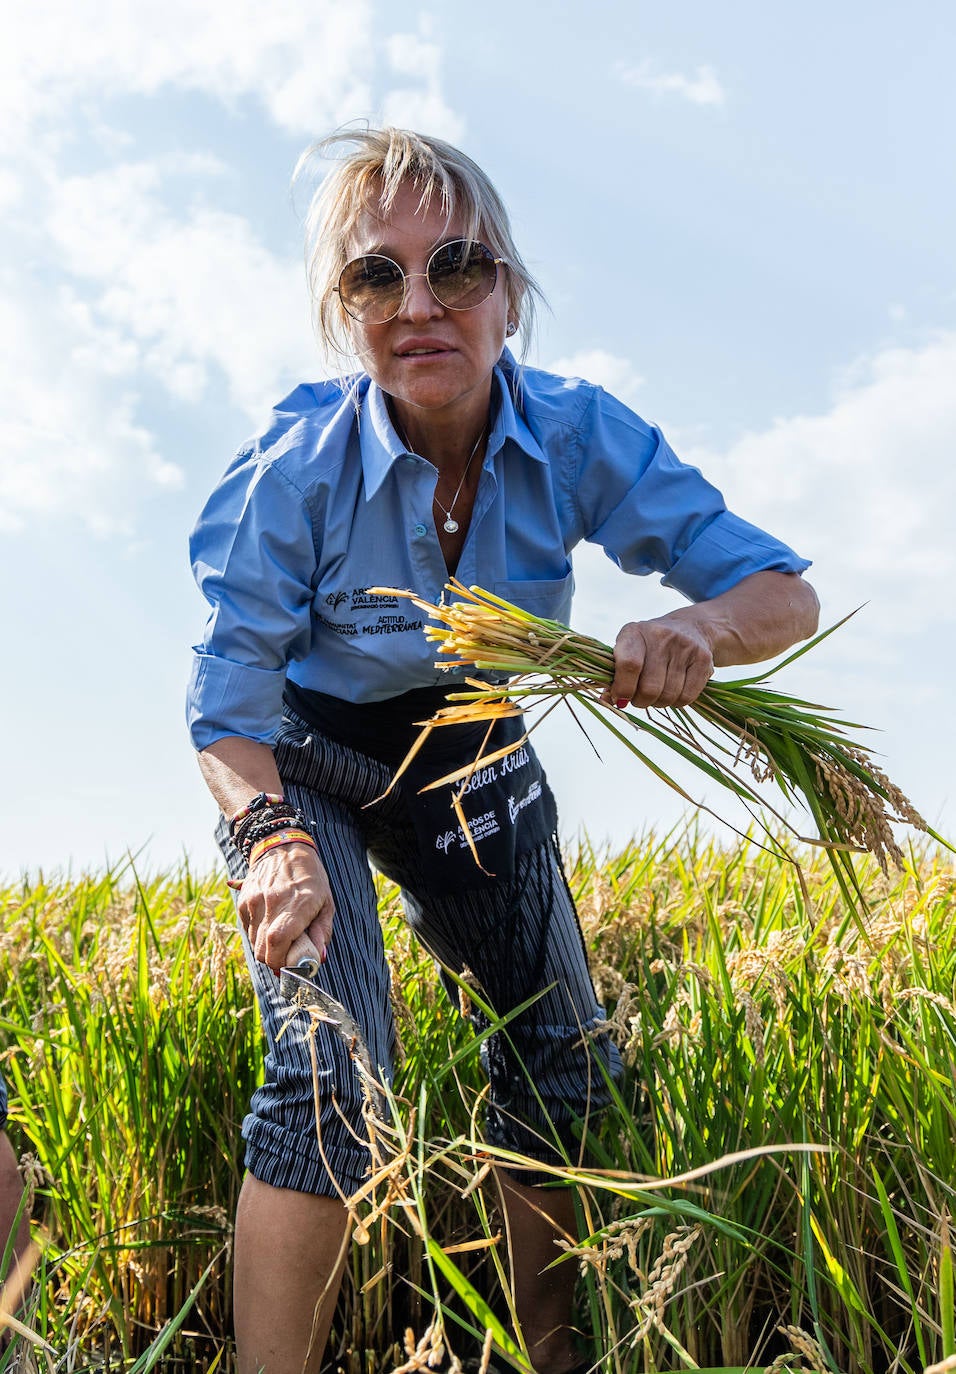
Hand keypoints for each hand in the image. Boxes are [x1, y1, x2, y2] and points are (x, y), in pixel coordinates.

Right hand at [237, 842, 334, 972]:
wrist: (282, 847)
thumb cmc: (310, 877)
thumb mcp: (326, 902)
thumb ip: (322, 932)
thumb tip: (318, 959)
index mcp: (296, 903)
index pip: (277, 942)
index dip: (280, 962)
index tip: (289, 968)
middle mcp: (271, 902)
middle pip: (263, 949)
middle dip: (275, 961)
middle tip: (286, 958)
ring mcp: (254, 901)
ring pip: (254, 943)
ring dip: (267, 949)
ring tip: (281, 938)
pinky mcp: (243, 901)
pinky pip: (248, 931)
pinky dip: (258, 936)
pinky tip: (270, 925)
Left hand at [604, 615, 714, 709]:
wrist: (690, 627)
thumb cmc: (648, 646)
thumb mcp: (628, 651)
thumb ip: (614, 675)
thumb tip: (605, 701)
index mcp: (634, 632)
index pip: (629, 665)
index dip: (623, 689)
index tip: (620, 698)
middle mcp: (661, 636)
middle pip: (650, 688)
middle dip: (641, 701)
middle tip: (639, 698)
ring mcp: (685, 646)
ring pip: (668, 695)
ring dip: (659, 703)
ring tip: (656, 694)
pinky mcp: (703, 659)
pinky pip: (687, 697)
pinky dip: (677, 702)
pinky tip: (673, 692)